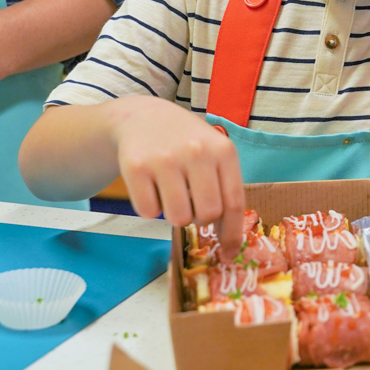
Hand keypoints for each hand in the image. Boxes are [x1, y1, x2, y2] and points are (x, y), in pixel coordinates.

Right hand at [109, 96, 245, 257]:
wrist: (143, 116)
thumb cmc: (186, 142)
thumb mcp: (214, 153)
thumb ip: (225, 188)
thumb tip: (231, 239)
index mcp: (222, 151)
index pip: (233, 202)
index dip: (233, 233)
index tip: (231, 252)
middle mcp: (196, 152)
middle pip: (207, 215)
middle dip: (200, 219)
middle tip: (192, 204)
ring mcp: (165, 159)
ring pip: (177, 218)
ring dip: (175, 215)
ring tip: (172, 193)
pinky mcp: (136, 166)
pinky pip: (148, 212)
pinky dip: (150, 207)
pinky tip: (151, 186)